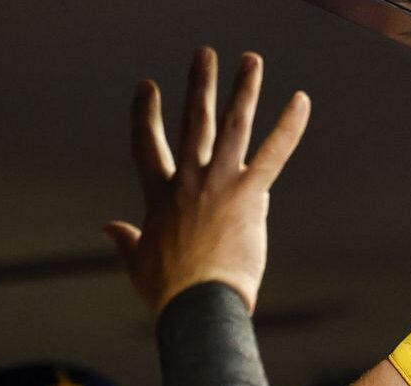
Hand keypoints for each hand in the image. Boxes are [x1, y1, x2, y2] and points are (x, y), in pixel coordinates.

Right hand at [103, 48, 309, 314]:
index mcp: (159, 196)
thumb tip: (108, 228)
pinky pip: (273, 153)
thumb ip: (124, 241)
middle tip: (205, 55)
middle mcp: (188, 180)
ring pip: (233, 125)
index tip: (147, 86)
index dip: (145, 113)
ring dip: (243, 89)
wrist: (198, 305)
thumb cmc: (168, 292)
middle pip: (193, 121)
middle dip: (199, 84)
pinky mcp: (249, 195)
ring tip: (251, 60)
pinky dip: (289, 127)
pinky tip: (302, 101)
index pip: (147, 144)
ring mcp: (219, 184)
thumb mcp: (137, 263)